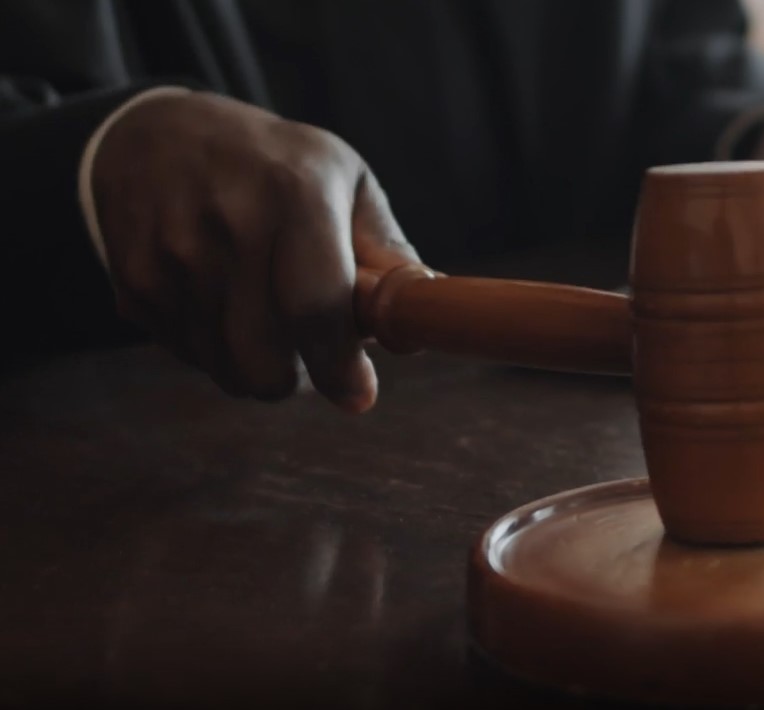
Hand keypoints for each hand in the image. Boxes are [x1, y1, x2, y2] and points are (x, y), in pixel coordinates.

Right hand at [92, 92, 420, 411]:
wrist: (158, 133)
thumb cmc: (275, 165)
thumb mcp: (343, 181)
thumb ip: (386, 254)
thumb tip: (414, 329)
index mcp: (295, 193)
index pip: (316, 307)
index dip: (338, 366)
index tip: (358, 395)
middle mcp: (228, 222)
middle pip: (263, 358)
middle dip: (295, 380)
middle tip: (310, 359)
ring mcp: (172, 253)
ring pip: (224, 367)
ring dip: (254, 368)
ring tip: (266, 322)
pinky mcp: (134, 280)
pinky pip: (187, 354)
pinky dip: (213, 349)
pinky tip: (222, 304)